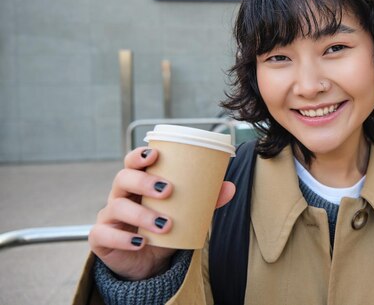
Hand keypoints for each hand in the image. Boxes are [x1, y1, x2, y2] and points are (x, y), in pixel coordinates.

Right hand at [88, 146, 235, 279]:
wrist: (148, 262)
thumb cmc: (164, 229)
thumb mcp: (185, 214)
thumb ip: (205, 200)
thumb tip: (229, 187)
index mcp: (138, 184)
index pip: (132, 163)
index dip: (139, 155)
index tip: (154, 155)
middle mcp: (120, 195)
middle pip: (122, 178)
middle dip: (143, 181)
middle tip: (168, 190)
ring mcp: (108, 216)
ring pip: (116, 207)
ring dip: (142, 214)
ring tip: (165, 224)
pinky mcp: (101, 238)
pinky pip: (104, 234)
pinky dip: (123, 238)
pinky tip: (140, 242)